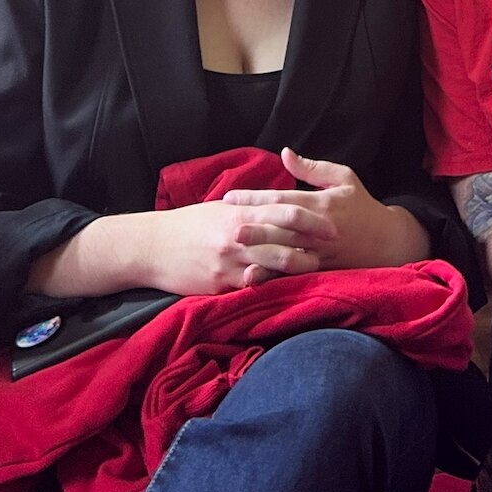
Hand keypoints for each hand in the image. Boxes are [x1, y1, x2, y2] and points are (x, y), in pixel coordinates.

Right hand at [136, 197, 318, 291]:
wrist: (153, 247)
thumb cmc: (190, 225)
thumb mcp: (221, 209)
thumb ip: (251, 207)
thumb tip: (279, 202)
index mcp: (240, 213)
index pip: (284, 212)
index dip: (312, 219)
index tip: (334, 224)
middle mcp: (238, 236)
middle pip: (285, 239)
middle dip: (313, 245)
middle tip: (338, 250)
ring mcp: (230, 261)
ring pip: (273, 265)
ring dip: (298, 268)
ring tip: (319, 270)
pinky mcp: (220, 284)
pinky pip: (252, 286)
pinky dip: (272, 286)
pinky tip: (288, 290)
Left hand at [220, 149, 423, 271]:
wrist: (389, 241)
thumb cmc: (362, 206)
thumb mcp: (343, 178)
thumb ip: (312, 168)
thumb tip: (285, 153)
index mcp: (323, 204)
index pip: (284, 199)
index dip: (256, 198)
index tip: (230, 198)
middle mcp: (320, 229)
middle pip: (282, 227)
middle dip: (254, 226)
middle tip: (226, 226)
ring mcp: (321, 253)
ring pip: (287, 253)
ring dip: (260, 252)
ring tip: (235, 252)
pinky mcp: (322, 271)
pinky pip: (294, 274)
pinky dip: (273, 276)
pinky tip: (254, 278)